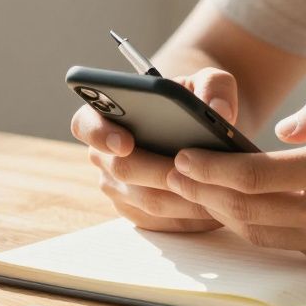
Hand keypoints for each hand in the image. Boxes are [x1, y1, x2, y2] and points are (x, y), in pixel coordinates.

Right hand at [71, 67, 239, 232]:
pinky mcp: (137, 212)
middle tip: (189, 172)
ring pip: (145, 200)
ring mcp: (117, 187)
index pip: (85, 124)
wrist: (199, 130)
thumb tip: (220, 112)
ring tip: (215, 192)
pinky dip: (188, 218)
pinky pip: (159, 222)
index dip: (100, 135)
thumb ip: (215, 86)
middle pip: (122, 169)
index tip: (126, 143)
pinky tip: (216, 210)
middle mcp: (104, 154)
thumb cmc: (194, 100)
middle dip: (158, 172)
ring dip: (180, 198)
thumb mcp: (207, 83)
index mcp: (106, 113)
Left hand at [165, 90, 305, 267]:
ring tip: (194, 191)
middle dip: (203, 192)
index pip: (258, 174)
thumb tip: (282, 131)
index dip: (214, 168)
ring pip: (262, 232)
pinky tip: (238, 207)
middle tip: (172, 174)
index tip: (185, 156)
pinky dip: (256, 225)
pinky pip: (288, 243)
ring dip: (222, 213)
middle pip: (248, 209)